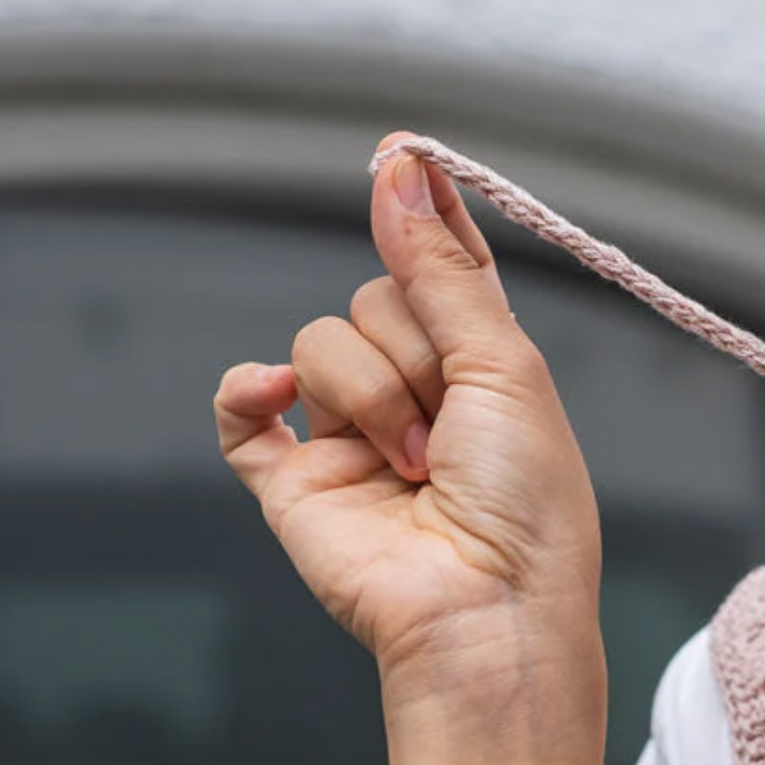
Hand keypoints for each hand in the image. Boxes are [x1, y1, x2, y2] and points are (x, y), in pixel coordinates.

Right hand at [214, 130, 606, 755]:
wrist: (486, 606)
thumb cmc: (525, 502)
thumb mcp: (503, 361)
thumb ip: (441, 266)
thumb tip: (399, 171)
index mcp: (475, 358)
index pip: (438, 263)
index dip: (421, 214)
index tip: (402, 157)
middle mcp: (409, 387)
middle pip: (372, 297)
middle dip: (412, 350)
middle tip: (451, 421)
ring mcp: (344, 431)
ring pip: (320, 343)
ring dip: (372, 397)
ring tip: (415, 466)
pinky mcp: (290, 476)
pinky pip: (240, 409)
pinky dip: (247, 391)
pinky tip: (272, 397)